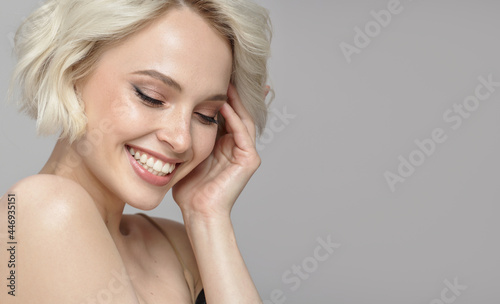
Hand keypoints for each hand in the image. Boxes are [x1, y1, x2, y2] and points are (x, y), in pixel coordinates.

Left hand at [172, 84, 265, 218]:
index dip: (220, 96)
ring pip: (243, 118)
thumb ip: (187, 137)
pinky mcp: (249, 160)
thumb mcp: (186, 155)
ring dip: (235, 100)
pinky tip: (224, 103)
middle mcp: (237, 146)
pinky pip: (242, 132)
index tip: (210, 77)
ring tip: (225, 81)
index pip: (225, 114)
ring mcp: (245, 153)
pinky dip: (234, 117)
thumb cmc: (189, 189)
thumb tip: (171, 115)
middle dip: (233, 92)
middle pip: (238, 112)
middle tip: (225, 71)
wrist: (198, 212)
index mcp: (225, 145)